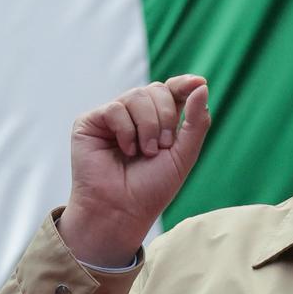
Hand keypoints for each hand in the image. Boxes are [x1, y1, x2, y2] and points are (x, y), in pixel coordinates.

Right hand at [57, 75, 209, 266]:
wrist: (122, 211)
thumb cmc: (151, 189)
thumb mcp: (183, 155)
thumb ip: (196, 121)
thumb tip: (202, 86)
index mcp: (158, 121)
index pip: (171, 91)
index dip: (184, 84)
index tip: (198, 83)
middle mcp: (134, 116)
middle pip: (156, 90)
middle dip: (166, 116)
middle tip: (161, 146)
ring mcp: (112, 118)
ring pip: (136, 95)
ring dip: (148, 126)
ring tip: (144, 152)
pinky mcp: (90, 122)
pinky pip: (115, 109)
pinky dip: (126, 130)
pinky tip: (125, 150)